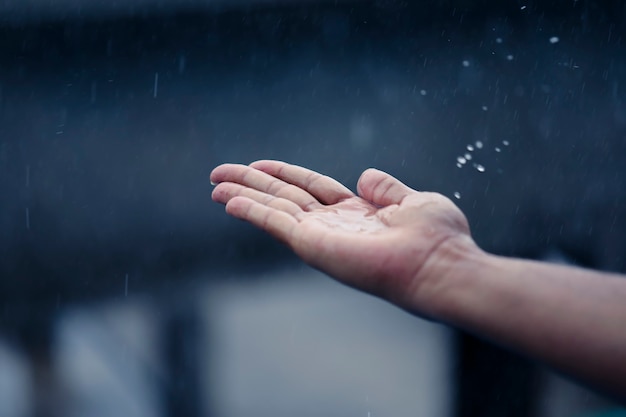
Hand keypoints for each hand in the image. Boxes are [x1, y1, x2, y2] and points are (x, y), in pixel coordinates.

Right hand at [210, 160, 474, 313]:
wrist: (440, 265)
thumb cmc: (437, 238)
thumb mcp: (412, 202)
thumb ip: (386, 189)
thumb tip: (365, 175)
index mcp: (356, 213)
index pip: (311, 187)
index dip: (283, 173)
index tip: (258, 165)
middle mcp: (334, 225)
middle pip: (284, 197)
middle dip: (251, 183)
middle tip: (218, 173)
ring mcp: (322, 236)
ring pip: (273, 209)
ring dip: (242, 196)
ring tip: (214, 186)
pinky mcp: (314, 245)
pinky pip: (276, 223)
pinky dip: (251, 212)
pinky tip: (228, 201)